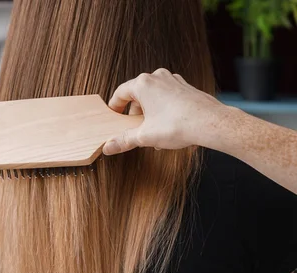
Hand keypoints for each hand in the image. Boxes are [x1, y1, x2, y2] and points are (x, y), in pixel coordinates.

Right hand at [102, 68, 228, 154]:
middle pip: (137, 95)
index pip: (120, 93)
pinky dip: (163, 110)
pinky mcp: (185, 87)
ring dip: (149, 113)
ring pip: (153, 96)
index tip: (114, 117)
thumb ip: (124, 140)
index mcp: (143, 84)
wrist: (211, 123)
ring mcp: (173, 80)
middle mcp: (158, 77)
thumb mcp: (145, 136)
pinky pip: (167, 97)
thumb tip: (108, 147)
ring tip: (153, 132)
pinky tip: (168, 127)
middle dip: (134, 114)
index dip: (114, 107)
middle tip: (135, 129)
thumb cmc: (178, 125)